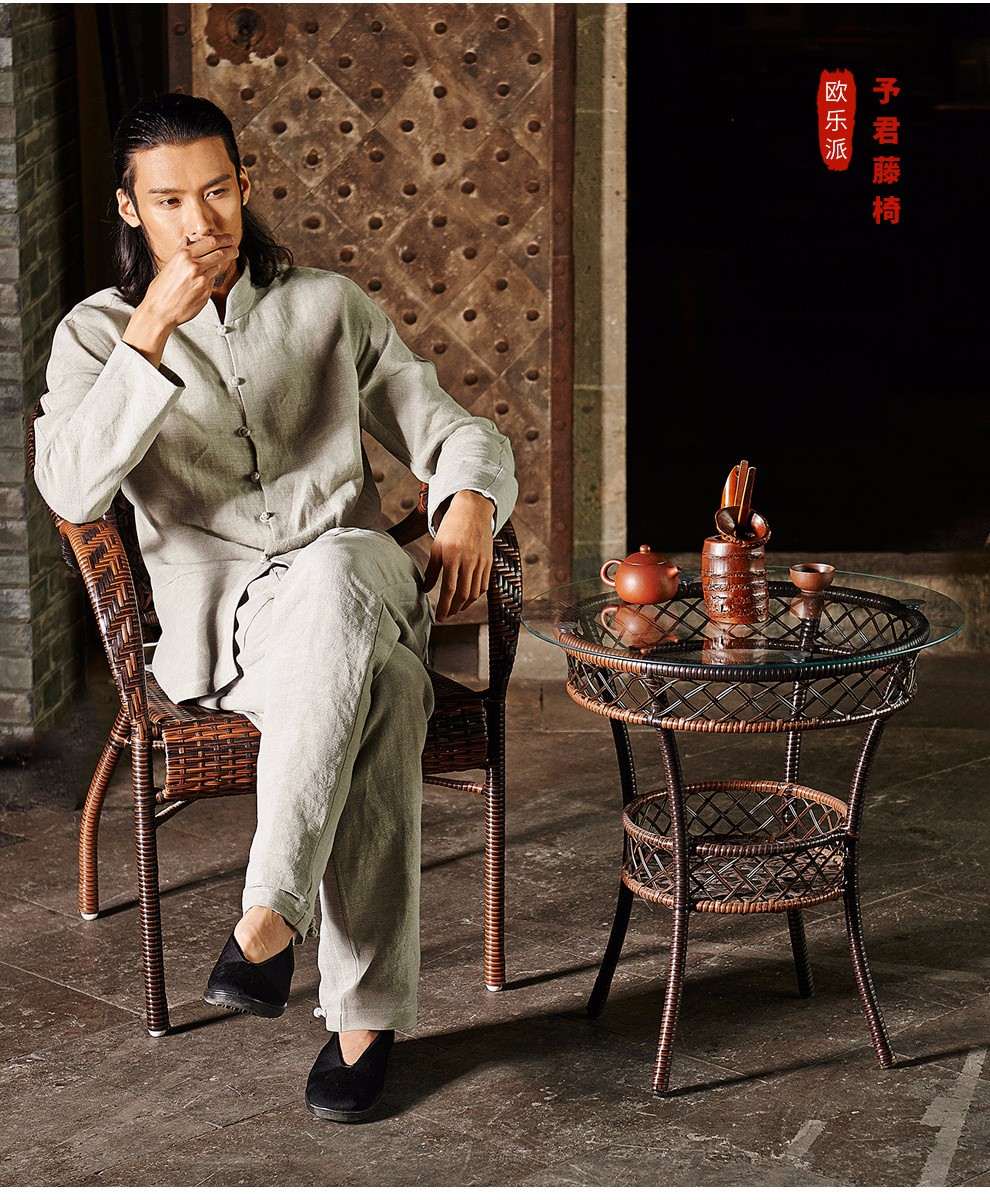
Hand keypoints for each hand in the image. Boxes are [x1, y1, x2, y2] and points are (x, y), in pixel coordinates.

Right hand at [139, 234, 240, 330]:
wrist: (160, 310)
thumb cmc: (161, 289)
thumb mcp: (169, 264)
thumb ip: (181, 252)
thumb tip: (188, 239)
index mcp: (183, 255)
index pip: (210, 242)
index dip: (223, 239)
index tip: (230, 238)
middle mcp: (194, 265)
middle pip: (220, 253)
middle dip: (231, 249)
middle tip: (235, 248)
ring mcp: (202, 279)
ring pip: (217, 267)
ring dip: (218, 266)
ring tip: (211, 268)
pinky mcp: (206, 292)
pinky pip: (212, 282)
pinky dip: (209, 280)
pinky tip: (200, 284)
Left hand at [420, 491, 494, 620]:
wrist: (472, 510)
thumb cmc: (450, 528)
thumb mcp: (437, 546)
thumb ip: (432, 570)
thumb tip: (426, 589)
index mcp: (452, 556)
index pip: (449, 589)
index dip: (444, 606)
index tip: (438, 617)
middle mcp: (468, 560)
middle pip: (463, 594)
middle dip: (454, 609)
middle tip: (446, 616)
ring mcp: (481, 561)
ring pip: (475, 592)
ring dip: (465, 605)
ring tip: (456, 609)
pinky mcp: (489, 561)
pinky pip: (484, 584)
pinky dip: (476, 595)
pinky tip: (468, 598)